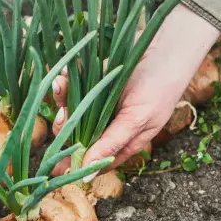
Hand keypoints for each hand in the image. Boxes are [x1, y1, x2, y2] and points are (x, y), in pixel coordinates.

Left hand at [51, 4, 220, 177]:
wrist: (166, 46)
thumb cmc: (159, 86)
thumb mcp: (138, 119)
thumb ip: (111, 143)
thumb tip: (87, 173)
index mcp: (121, 142)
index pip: (92, 162)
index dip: (73, 165)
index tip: (55, 163)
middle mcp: (107, 126)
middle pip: (75, 137)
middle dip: (64, 127)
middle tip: (62, 114)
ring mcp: (98, 104)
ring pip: (70, 109)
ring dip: (61, 98)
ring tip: (59, 83)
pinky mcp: (92, 82)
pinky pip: (72, 86)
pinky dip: (66, 80)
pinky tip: (64, 72)